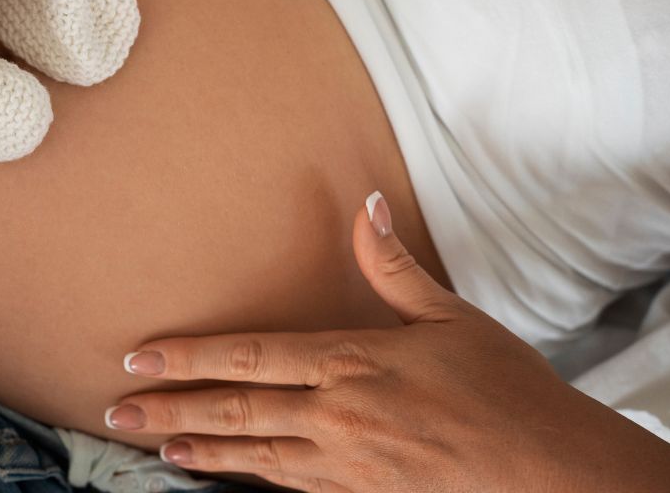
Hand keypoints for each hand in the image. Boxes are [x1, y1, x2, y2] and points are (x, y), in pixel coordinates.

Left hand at [107, 193, 669, 492]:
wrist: (553, 474)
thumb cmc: (507, 392)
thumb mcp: (451, 319)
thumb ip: (394, 267)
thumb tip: (367, 205)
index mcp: (353, 362)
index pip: (250, 356)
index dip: (189, 357)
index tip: (140, 356)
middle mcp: (338, 415)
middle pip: (234, 411)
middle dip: (168, 409)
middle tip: (116, 408)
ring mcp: (346, 464)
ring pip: (252, 457)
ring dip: (197, 451)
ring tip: (153, 447)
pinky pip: (289, 489)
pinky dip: (247, 482)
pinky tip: (222, 479)